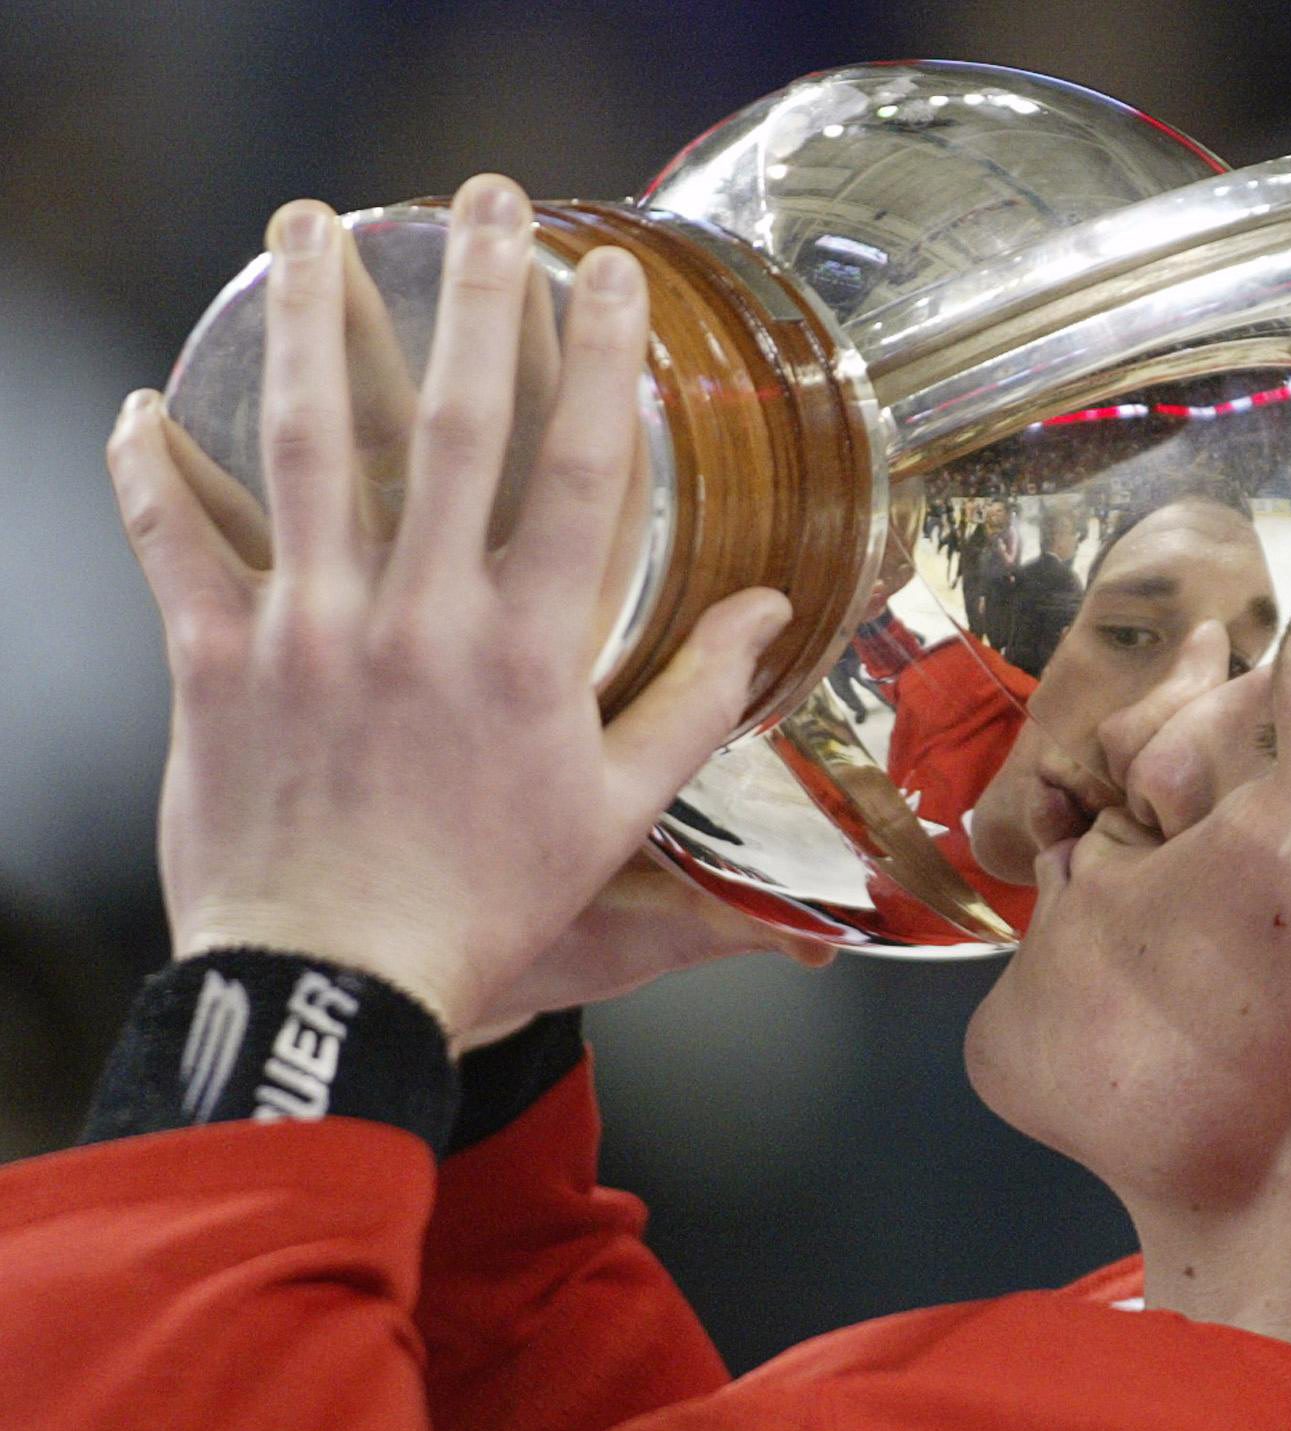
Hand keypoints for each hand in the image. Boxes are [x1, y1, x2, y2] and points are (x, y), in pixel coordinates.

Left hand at [107, 174, 792, 1039]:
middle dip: (472, 295)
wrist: (335, 987)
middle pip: (449, 424)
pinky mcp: (211, 663)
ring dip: (306, 326)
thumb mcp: (615, 813)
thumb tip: (764, 616)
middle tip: (481, 197)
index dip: (601, 360)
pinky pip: (169, 544)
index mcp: (527, 652)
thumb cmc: (487, 904)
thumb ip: (693, 704)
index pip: (580, 474)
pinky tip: (140, 407)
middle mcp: (417, 617)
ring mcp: (305, 630)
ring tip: (305, 228)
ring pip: (301, 447)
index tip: (610, 273)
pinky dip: (147, 473)